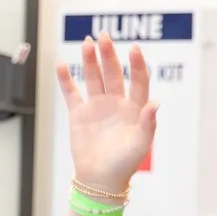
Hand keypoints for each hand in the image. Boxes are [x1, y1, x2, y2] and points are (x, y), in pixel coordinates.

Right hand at [55, 34, 158, 192]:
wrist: (100, 179)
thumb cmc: (124, 164)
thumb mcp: (140, 145)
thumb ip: (148, 123)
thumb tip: (155, 103)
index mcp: (135, 108)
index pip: (138, 80)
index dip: (137, 65)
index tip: (134, 49)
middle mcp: (116, 103)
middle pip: (113, 73)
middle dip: (109, 54)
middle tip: (104, 37)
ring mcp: (97, 107)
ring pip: (93, 78)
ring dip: (90, 61)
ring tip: (87, 43)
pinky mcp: (79, 114)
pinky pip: (71, 93)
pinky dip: (65, 79)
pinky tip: (61, 64)